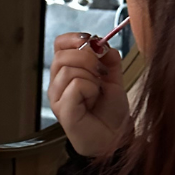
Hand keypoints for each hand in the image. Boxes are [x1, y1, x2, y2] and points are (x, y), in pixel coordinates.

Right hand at [48, 32, 131, 156]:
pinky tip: (93, 100)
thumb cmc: (111, 110)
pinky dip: (90, 89)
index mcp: (66, 71)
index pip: (60, 44)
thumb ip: (108, 58)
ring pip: (69, 69)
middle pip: (62, 55)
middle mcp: (57, 83)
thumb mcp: (113, 77)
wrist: (117, 136)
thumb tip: (102, 43)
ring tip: (97, 91)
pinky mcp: (63, 110)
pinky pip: (75, 85)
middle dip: (87, 58)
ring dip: (91, 77)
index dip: (75, 38)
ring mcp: (57, 97)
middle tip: (101, 73)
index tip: (92, 42)